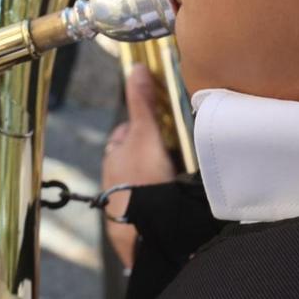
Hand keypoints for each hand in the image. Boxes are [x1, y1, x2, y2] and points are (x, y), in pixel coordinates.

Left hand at [102, 63, 176, 268]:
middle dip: (154, 153)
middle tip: (179, 148)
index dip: (143, 126)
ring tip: (185, 173)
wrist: (146, 231)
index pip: (126, 135)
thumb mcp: (144, 134)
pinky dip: (165, 198)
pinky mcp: (141, 222)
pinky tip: (180, 199)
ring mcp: (127, 202)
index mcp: (114, 157)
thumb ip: (142, 104)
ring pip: (146, 181)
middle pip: (137, 158)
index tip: (161, 123)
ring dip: (160, 177)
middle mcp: (116, 179)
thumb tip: (136, 67)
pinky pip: (155, 203)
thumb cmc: (140, 179)